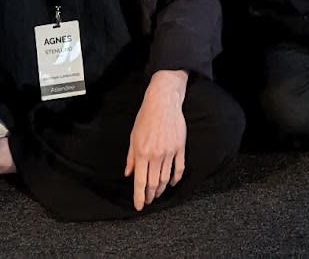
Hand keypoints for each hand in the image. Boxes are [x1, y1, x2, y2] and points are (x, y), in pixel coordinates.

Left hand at [125, 71, 187, 210]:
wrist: (163, 102)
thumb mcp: (133, 137)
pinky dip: (175, 179)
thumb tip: (128, 173)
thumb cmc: (146, 117)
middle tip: (147, 200)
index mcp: (141, 153)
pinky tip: (171, 183)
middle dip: (149, 195)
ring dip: (160, 189)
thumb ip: (131, 157)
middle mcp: (155, 155)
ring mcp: (169, 152)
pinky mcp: (180, 148)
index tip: (139, 206)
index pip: (140, 181)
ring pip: (165, 178)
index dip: (139, 196)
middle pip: (152, 183)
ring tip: (156, 193)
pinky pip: (179, 168)